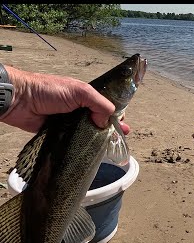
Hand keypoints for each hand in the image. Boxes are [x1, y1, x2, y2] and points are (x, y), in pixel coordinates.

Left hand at [0, 66, 129, 133]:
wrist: (20, 100)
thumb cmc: (49, 90)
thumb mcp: (80, 92)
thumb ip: (99, 104)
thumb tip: (106, 123)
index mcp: (85, 96)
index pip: (106, 106)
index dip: (116, 115)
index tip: (123, 126)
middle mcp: (79, 109)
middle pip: (100, 120)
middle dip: (111, 129)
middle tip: (120, 137)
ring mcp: (70, 122)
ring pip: (89, 132)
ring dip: (98, 139)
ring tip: (109, 146)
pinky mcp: (60, 134)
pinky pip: (75, 141)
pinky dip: (83, 145)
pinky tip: (92, 151)